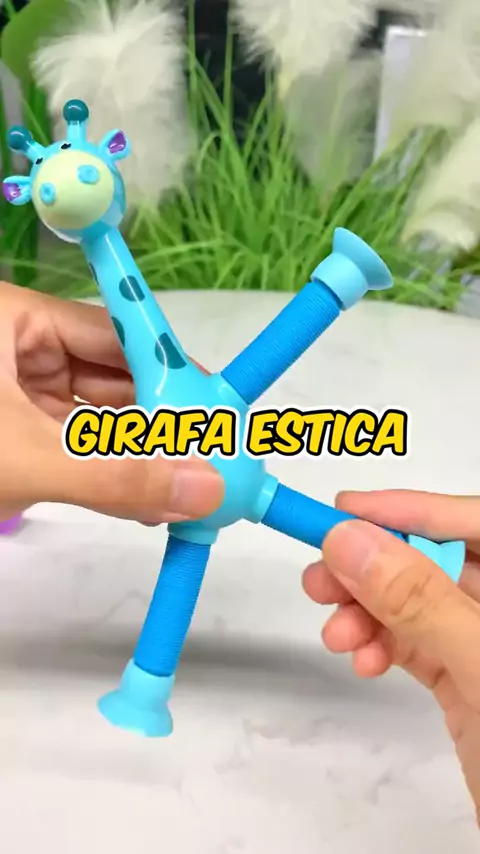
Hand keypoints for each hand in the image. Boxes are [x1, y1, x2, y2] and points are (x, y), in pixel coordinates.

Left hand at [0, 281, 222, 522]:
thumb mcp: (27, 460)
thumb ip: (115, 476)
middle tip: (212, 452)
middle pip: (112, 377)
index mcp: (19, 321)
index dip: (168, 367)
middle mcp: (24, 349)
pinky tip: (152, 496)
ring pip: (97, 417)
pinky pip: (77, 446)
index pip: (114, 333)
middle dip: (161, 419)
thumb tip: (206, 489)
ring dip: (141, 453)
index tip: (216, 402)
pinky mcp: (20, 434)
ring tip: (192, 482)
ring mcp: (21, 393)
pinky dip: (112, 472)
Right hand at [302, 490, 479, 824]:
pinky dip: (380, 645)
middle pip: (436, 560)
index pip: (474, 521)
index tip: (346, 509)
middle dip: (375, 566)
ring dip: (368, 611)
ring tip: (336, 634)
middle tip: (321, 578)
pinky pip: (413, 642)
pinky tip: (361, 660)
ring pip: (416, 602)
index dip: (412, 508)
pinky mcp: (465, 676)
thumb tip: (352, 540)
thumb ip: (420, 601)